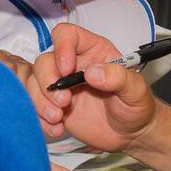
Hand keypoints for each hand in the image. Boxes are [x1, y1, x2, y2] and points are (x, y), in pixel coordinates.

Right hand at [14, 24, 157, 152]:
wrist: (132, 134)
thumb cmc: (136, 106)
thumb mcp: (136, 90)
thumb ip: (118, 78)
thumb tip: (92, 72)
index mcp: (92, 52)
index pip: (67, 35)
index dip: (62, 48)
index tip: (67, 70)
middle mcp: (72, 66)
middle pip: (44, 61)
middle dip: (47, 82)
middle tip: (63, 102)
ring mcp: (61, 87)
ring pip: (34, 83)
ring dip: (39, 101)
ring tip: (57, 118)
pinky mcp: (53, 107)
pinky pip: (34, 107)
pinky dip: (39, 119)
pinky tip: (56, 128)